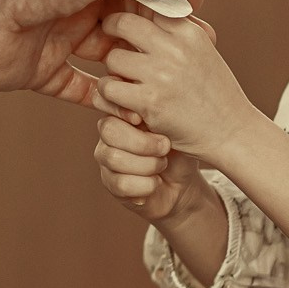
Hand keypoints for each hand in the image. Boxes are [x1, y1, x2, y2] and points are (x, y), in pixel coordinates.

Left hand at [0, 0, 212, 103]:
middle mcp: (76, 2)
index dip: (171, 5)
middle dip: (160, 47)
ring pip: (109, 63)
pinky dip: (104, 104)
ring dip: (136, 77)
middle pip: (129, 28)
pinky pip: (79, 92)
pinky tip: (134, 116)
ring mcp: (58, 38)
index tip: (201, 22)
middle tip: (197, 65)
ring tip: (170, 95)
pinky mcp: (40, 72)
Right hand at [92, 100, 208, 221]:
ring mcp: (106, 160)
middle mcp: (108, 135)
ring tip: (162, 165)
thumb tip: (142, 110)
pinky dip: (146, 185)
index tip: (140, 119)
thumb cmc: (176, 150)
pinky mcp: (110, 184)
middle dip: (143, 142)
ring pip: (115, 159)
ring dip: (148, 165)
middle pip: (109, 131)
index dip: (120, 110)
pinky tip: (154, 182)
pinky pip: (121, 184)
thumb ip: (155, 114)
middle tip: (165, 147)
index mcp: (121, 114)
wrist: (182, 182)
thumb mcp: (172, 127)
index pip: (106, 102)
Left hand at [97, 8, 255, 159]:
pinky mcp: (150, 101)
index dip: (130, 11)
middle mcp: (176, 48)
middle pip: (123, 23)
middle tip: (112, 43)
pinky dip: (111, 96)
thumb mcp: (200, 51)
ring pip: (113, 58)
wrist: (231, 132)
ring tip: (125, 80)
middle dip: (112, 31)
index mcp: (189, 32)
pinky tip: (124, 102)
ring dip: (113, 70)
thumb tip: (144, 5)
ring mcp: (163, 74)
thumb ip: (174, 32)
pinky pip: (110, 88)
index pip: (148, 4)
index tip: (126, 23)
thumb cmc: (213, 93)